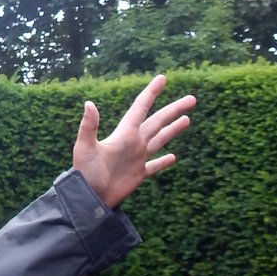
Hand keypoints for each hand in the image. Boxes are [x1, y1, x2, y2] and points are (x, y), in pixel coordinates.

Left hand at [73, 75, 196, 207]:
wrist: (87, 197)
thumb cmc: (85, 173)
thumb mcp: (85, 147)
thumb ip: (88, 126)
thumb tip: (89, 103)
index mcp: (123, 134)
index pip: (140, 108)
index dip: (151, 93)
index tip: (162, 78)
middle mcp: (132, 143)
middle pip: (157, 122)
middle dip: (173, 110)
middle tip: (191, 99)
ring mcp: (136, 159)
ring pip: (159, 140)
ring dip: (173, 130)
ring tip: (187, 119)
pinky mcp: (137, 175)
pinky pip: (154, 166)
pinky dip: (163, 162)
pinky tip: (173, 157)